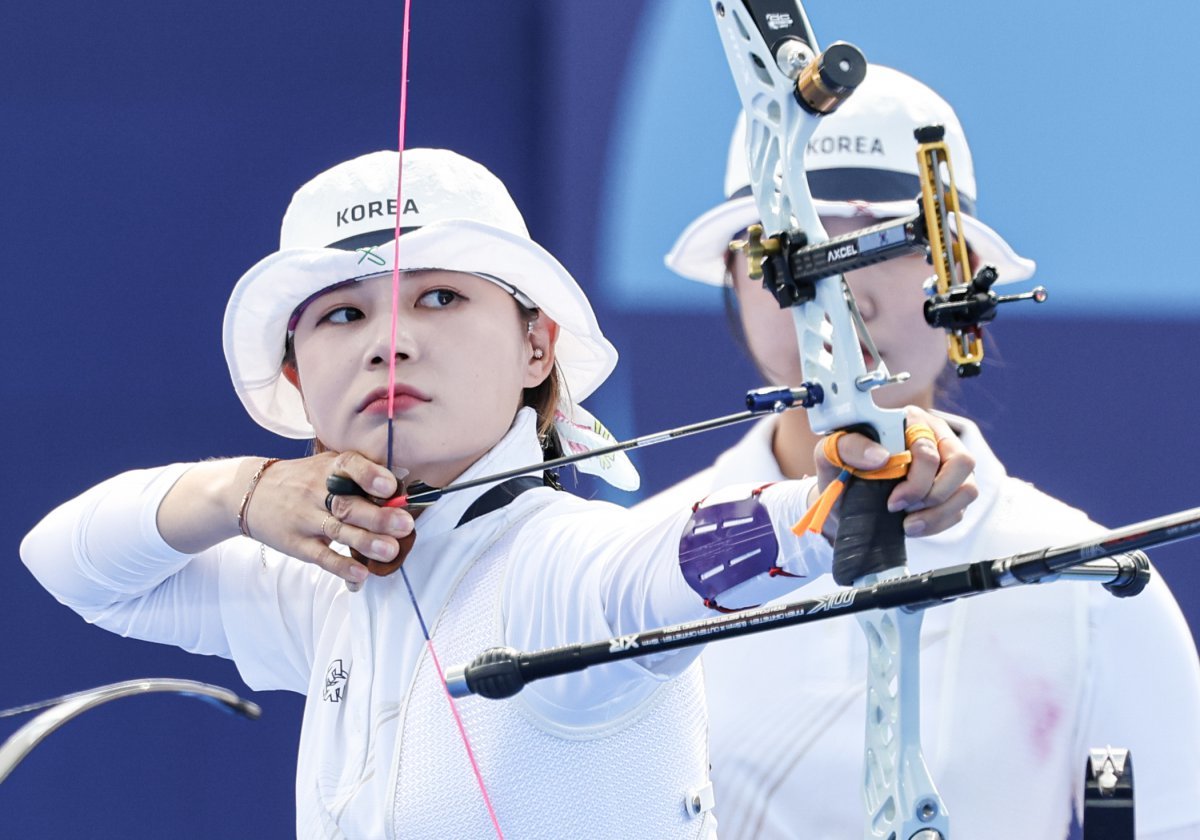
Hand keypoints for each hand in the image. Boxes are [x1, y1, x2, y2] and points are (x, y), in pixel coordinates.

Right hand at [245, 451, 414, 587]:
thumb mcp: (327, 466)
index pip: (350, 466)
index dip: (370, 475)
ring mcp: (306, 518)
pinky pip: (321, 556)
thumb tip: (402, 488)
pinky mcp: (297, 543)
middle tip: (404, 524)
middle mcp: (317, 491)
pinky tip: (360, 573)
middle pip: (349, 504)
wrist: (252, 492)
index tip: (390, 486)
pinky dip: (341, 565)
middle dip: (378, 516)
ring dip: (366, 542)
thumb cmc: (304, 480)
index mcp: (330, 468)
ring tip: (390, 550)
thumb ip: (360, 476)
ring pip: (338, 530)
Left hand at [813, 407, 976, 538]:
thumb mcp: (831, 453)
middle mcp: (935, 438)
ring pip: (968, 487)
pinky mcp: (951, 492)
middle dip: (931, 493)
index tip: (892, 499)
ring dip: (937, 512)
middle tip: (899, 508)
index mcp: (909, 421)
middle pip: (961, 462)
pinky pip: (960, 509)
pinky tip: (912, 525)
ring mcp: (947, 466)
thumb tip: (881, 455)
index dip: (917, 476)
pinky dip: (937, 523)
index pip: (931, 443)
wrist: (841, 502)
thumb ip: (849, 446)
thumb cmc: (840, 470)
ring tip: (907, 523)